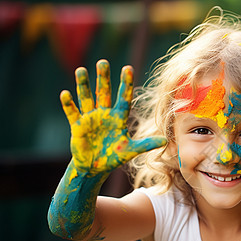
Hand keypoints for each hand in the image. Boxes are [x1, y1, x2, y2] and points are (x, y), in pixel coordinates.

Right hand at [61, 59, 165, 173]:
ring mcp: (90, 119)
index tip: (128, 68)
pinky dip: (69, 104)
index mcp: (118, 118)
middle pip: (104, 93)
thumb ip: (146, 144)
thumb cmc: (114, 157)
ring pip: (86, 98)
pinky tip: (65, 94)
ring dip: (83, 85)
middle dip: (103, 78)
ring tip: (81, 70)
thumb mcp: (131, 150)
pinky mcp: (77, 126)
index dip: (126, 84)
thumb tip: (165, 142)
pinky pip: (72, 113)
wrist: (95, 168)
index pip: (124, 98)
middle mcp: (104, 115)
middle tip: (103, 62)